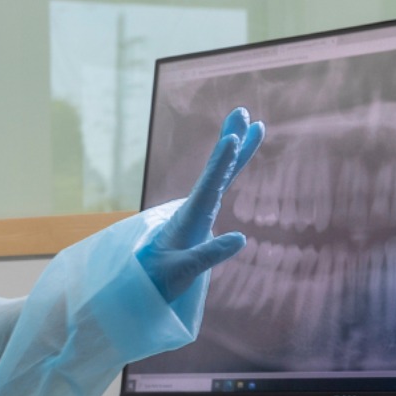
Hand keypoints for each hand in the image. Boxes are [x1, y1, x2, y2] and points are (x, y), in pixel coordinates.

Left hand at [138, 106, 265, 302]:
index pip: (207, 186)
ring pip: (220, 175)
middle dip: (230, 143)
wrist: (143, 284)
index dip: (219, 163)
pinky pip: (219, 188)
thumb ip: (207, 255)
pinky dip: (229, 170)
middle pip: (215, 171)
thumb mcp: (181, 272)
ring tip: (252, 124)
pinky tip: (238, 155)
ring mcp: (197, 211)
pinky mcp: (200, 216)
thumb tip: (241, 238)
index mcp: (188, 219)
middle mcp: (193, 209)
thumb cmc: (157, 280)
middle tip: (242, 111)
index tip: (230, 138)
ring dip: (235, 150)